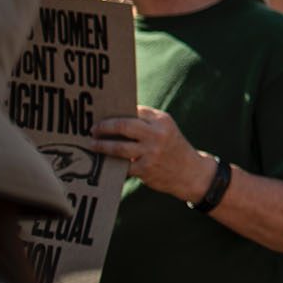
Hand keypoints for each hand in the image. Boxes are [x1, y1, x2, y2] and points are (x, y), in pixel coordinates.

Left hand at [91, 106, 217, 202]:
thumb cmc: (173, 148)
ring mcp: (151, 152)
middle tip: (93, 128)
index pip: (135, 110)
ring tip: (92, 144)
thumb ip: (146, 123)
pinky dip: (111, 162)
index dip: (117, 111)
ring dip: (102, 145)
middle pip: (123, 126)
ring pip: (119, 147)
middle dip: (105, 126)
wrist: (190, 172)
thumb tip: (116, 119)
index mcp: (162, 120)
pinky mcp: (145, 169)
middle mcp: (157, 134)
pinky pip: (122, 165)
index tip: (103, 113)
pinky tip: (103, 160)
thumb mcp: (166, 130)